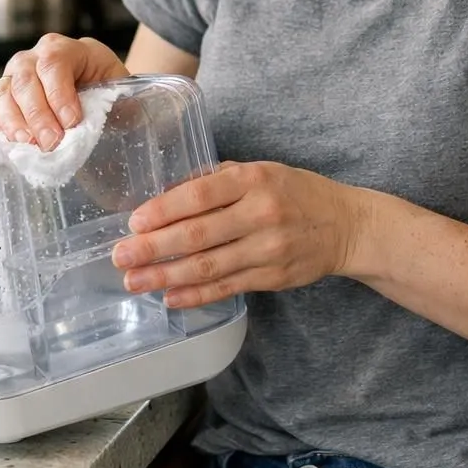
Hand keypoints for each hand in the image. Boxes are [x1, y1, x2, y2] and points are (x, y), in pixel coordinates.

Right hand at [0, 33, 128, 150]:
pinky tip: (12, 143)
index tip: (71, 122)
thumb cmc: (110, 97)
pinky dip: (0, 125)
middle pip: (26, 77)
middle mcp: (38, 55)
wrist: (97, 97)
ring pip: (5, 91)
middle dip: (37, 113)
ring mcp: (17, 73)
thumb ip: (114, 106)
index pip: (56, 61)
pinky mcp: (5, 93)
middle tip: (50, 142)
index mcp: (71, 49)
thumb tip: (100, 125)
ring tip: (28, 144)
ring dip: (14, 121)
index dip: (60, 93)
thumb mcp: (121, 96)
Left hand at [111, 161, 362, 308]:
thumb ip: (217, 179)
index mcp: (254, 179)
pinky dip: (195, 295)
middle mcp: (261, 214)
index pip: (200, 194)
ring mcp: (268, 249)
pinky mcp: (272, 278)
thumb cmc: (296, 192)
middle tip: (121, 256)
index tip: (134, 222)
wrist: (346, 226)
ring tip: (135, 281)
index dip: (163, 210)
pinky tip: (169, 296)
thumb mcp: (260, 171)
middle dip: (153, 248)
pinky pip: (226, 288)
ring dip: (165, 276)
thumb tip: (168, 194)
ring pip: (207, 267)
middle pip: (197, 234)